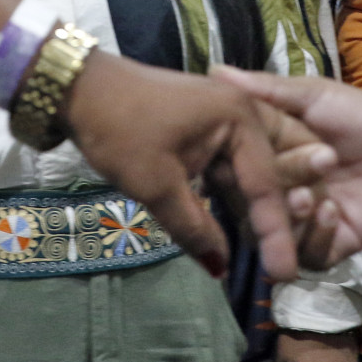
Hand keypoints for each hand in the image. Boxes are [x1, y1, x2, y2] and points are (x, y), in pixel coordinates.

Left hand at [61, 51, 296, 280]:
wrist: (77, 87)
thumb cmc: (119, 130)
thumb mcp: (155, 185)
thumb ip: (194, 227)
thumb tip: (221, 268)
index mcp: (240, 118)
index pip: (268, 184)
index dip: (276, 234)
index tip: (283, 274)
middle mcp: (243, 113)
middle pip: (269, 176)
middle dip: (279, 220)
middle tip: (284, 267)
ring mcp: (224, 117)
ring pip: (250, 173)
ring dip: (257, 211)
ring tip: (269, 254)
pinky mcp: (206, 127)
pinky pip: (230, 166)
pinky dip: (234, 196)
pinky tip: (240, 225)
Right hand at [213, 69, 361, 269]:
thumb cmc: (356, 115)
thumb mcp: (311, 95)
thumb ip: (266, 90)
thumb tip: (215, 71)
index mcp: (262, 160)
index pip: (230, 173)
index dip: (235, 168)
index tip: (248, 154)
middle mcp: (273, 196)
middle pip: (250, 208)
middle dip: (270, 193)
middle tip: (298, 179)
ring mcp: (299, 224)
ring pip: (274, 238)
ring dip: (290, 219)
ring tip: (310, 197)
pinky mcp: (327, 247)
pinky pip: (308, 256)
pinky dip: (316, 236)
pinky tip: (331, 211)